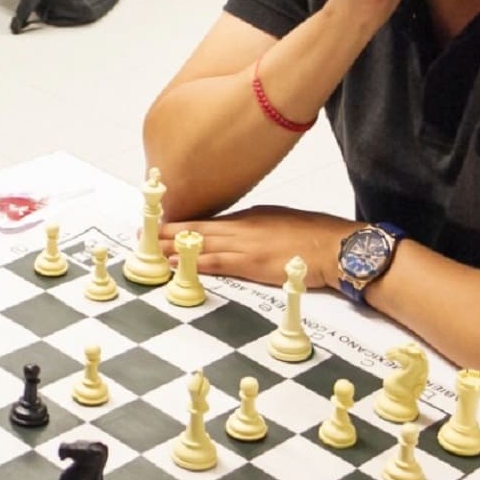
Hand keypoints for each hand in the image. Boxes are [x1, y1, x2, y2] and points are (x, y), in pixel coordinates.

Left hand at [160, 207, 359, 288]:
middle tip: (144, 234)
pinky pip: (215, 262)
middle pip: (198, 228)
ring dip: (173, 247)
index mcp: (251, 216)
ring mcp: (245, 244)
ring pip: (200, 243)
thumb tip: (243, 232)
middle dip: (169, 231)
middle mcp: (243, 226)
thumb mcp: (282, 221)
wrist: (336, 247)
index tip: (165, 224)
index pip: (210, 220)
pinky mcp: (250, 263)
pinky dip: (193, 262)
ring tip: (150, 249)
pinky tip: (176, 264)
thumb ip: (259, 226)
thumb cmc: (317, 236)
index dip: (185, 223)